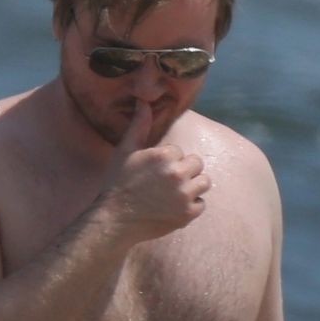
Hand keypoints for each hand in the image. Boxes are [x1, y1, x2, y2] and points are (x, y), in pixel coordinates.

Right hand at [99, 105, 210, 241]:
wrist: (115, 219)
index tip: (152, 172)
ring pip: (204, 182)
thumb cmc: (118, 183)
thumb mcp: (126, 151)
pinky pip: (202, 204)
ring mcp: (184, 195)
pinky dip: (191, 206)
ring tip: (174, 192)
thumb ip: (139, 125)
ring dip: (193, 186)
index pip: (179, 152)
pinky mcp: (188, 214)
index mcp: (164, 155)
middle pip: (197, 164)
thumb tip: (144, 101)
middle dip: (184, 170)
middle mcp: (177, 174)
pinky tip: (173, 207)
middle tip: (165, 182)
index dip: (167, 161)